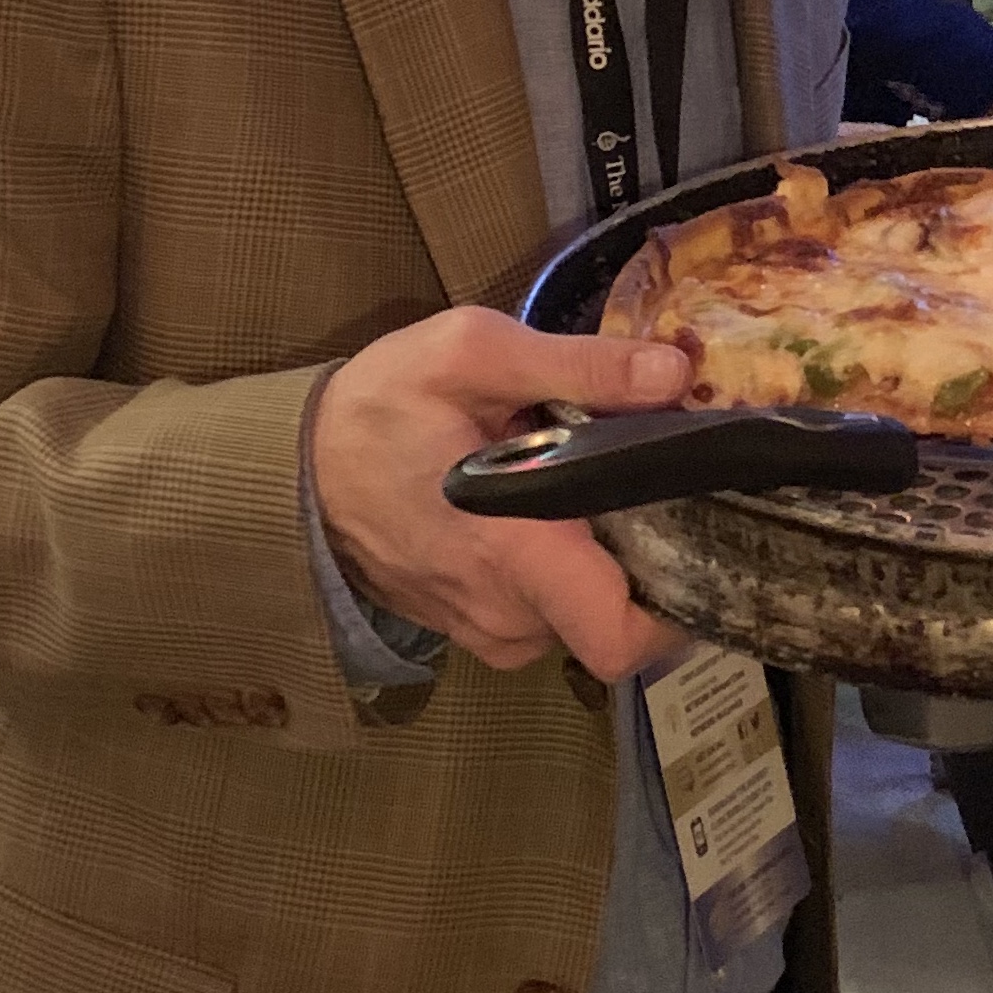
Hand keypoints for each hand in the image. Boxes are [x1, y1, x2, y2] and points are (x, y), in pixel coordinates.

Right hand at [311, 309, 690, 679]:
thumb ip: (577, 365)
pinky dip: (562, 574)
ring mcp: (486, 630)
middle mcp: (506, 612)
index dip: (680, 606)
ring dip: (599, 562)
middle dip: (646, 557)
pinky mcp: (473, 630)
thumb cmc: (378, 408)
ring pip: (582, 617)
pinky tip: (550, 513)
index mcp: (513, 554)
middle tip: (649, 482)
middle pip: (618, 621)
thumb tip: (676, 372)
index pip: (621, 639)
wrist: (292, 470)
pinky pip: (546, 617)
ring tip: (590, 487)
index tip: (700, 535)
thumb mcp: (470, 353)